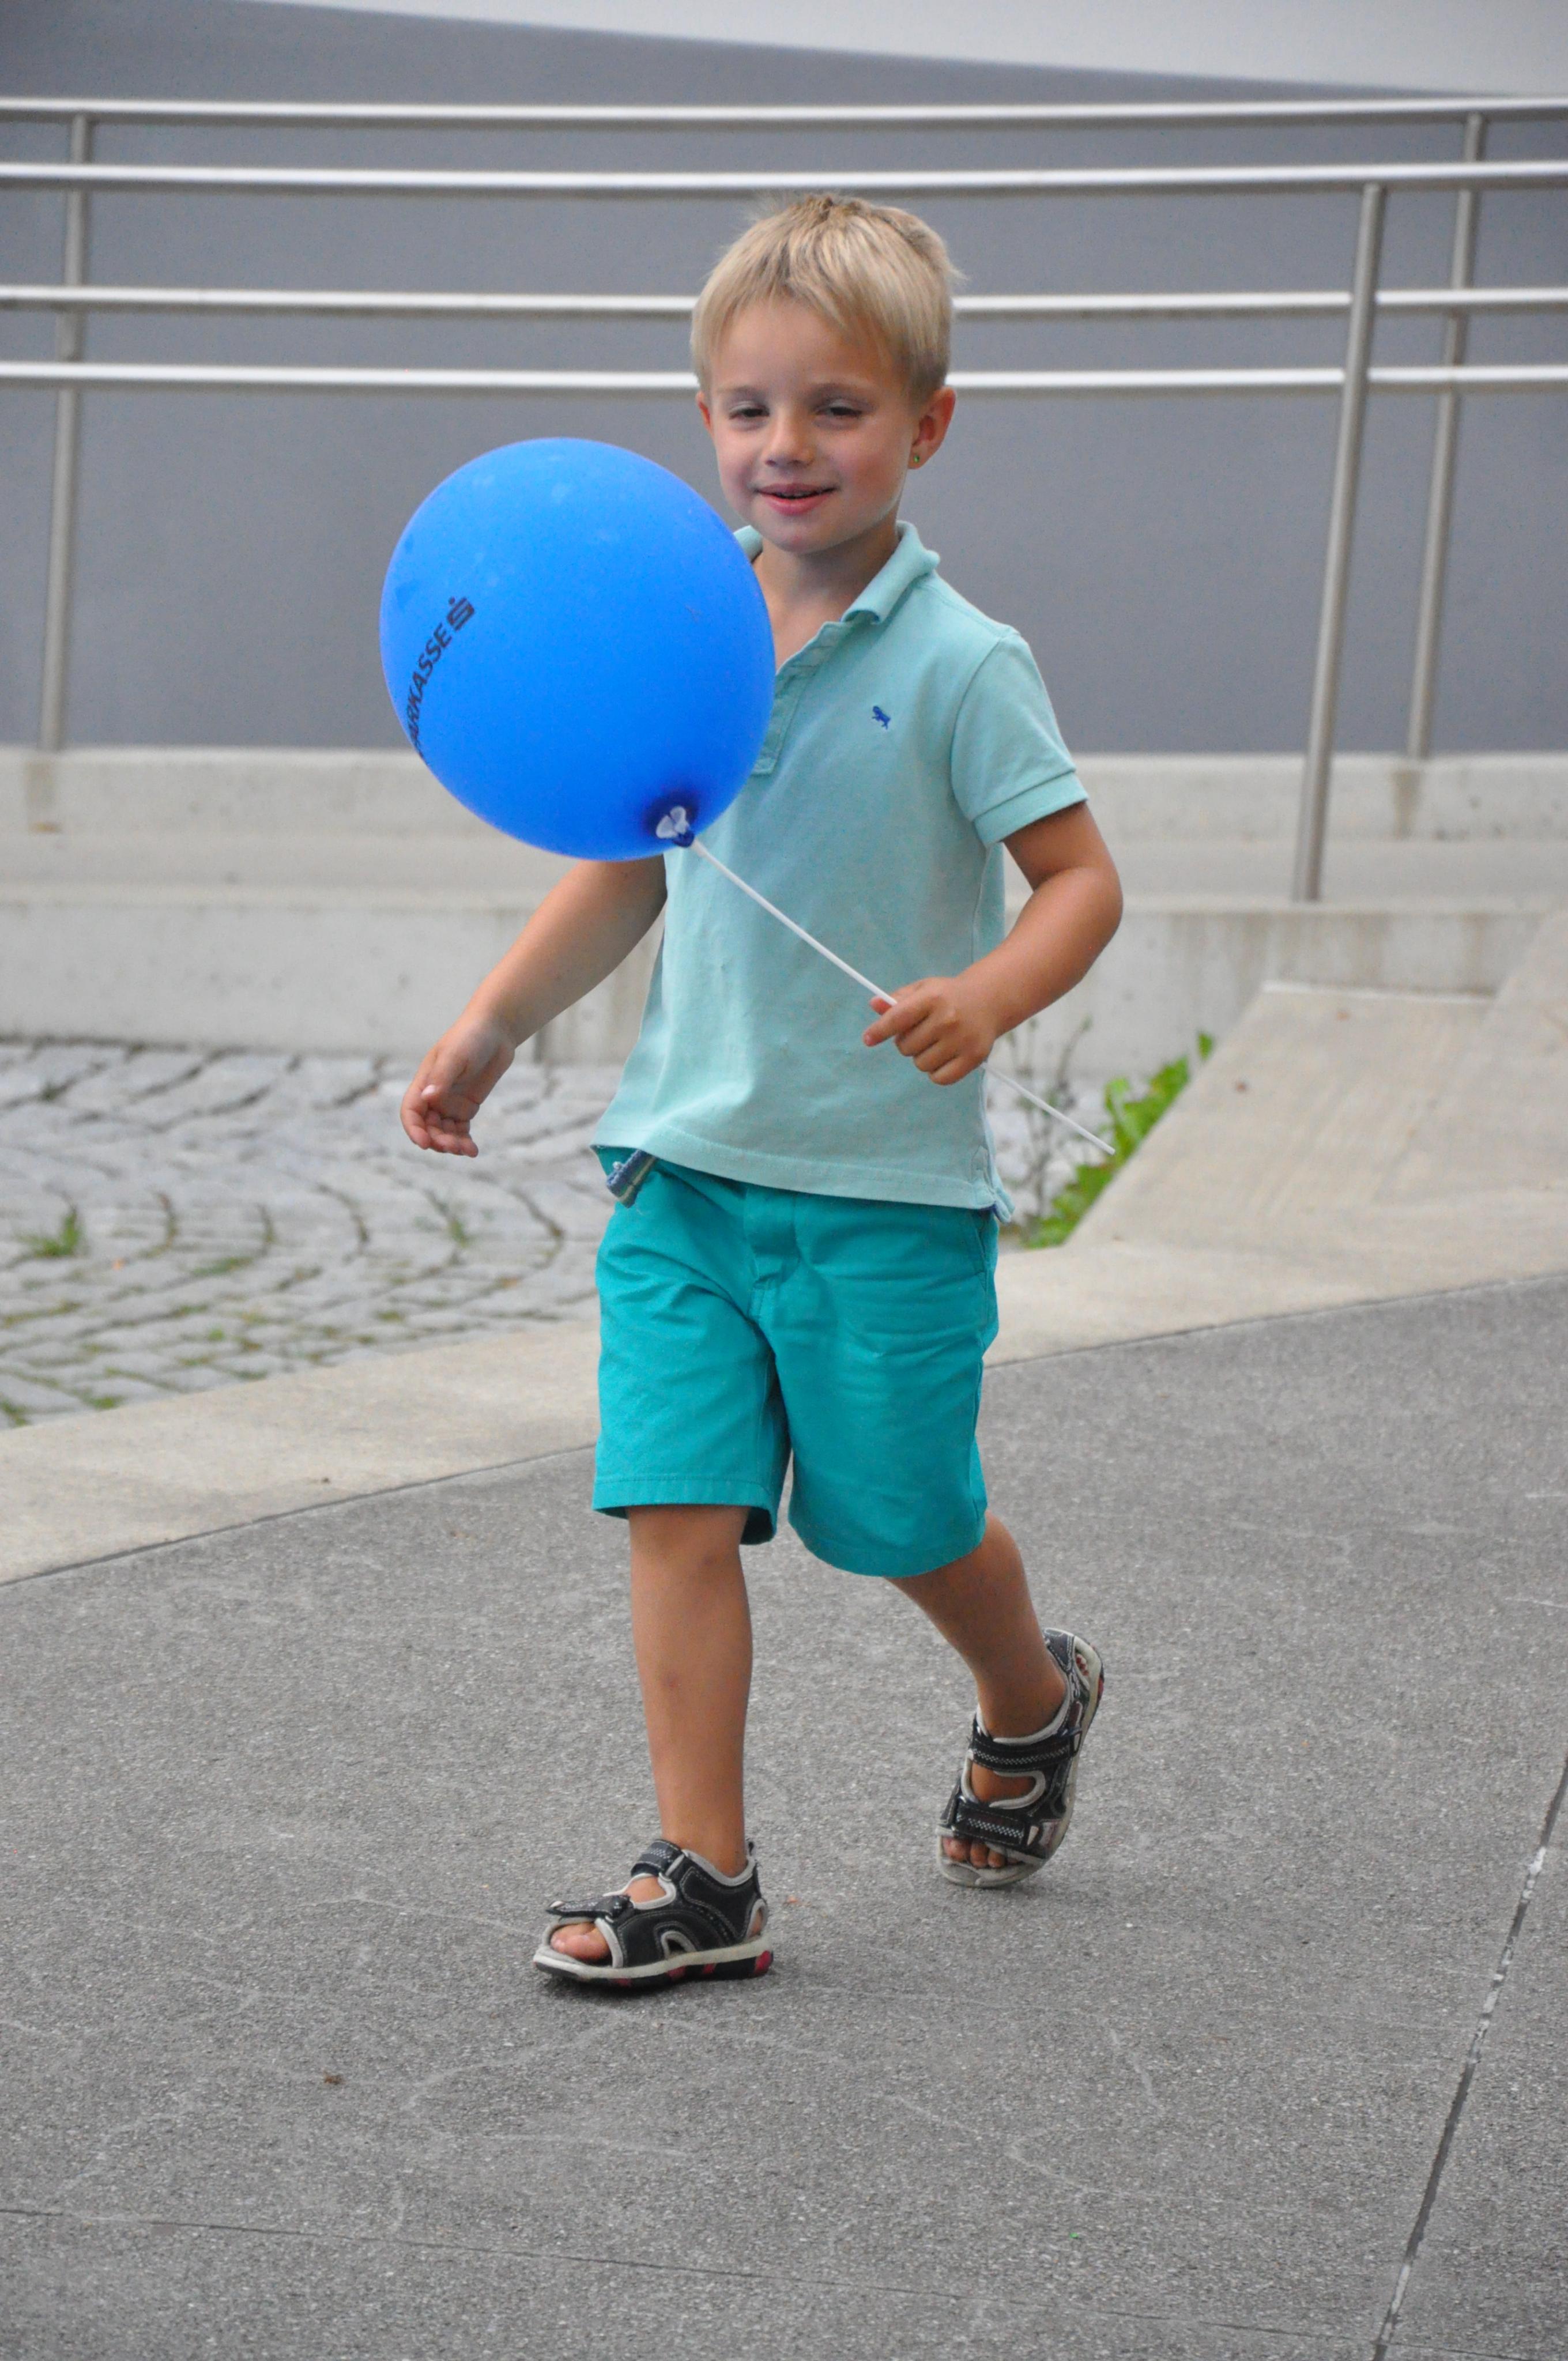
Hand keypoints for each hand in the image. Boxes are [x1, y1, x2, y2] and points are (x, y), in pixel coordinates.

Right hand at [400, 1012, 516, 1156]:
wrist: (496, 1031)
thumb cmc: (471, 1037)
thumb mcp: (455, 1056)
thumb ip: (442, 1078)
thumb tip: (427, 1098)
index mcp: (424, 1082)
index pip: (411, 1111)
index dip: (414, 1129)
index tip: (424, 1143)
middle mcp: (434, 1095)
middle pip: (428, 1126)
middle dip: (437, 1140)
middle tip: (453, 1147)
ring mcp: (450, 1102)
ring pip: (444, 1131)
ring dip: (451, 1144)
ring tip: (466, 1150)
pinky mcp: (467, 1106)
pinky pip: (461, 1130)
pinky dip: (464, 1141)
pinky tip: (472, 1151)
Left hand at [862, 974, 997, 1084]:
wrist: (989, 1000)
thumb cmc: (948, 996)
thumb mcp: (924, 989)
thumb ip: (898, 999)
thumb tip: (874, 1005)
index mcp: (932, 998)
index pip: (897, 1018)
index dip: (879, 1031)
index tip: (868, 1039)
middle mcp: (947, 1019)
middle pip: (906, 1047)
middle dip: (907, 1042)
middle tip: (921, 1032)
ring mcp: (962, 1040)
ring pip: (921, 1064)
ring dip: (922, 1057)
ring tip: (935, 1043)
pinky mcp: (973, 1058)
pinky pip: (939, 1078)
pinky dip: (936, 1072)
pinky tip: (943, 1056)